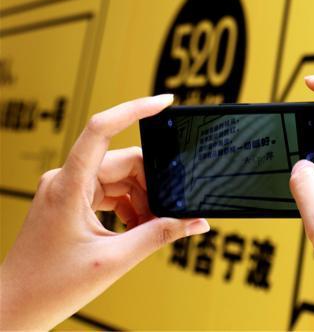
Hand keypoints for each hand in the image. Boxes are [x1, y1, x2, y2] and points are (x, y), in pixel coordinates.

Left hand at [0, 95, 209, 330]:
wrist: (15, 309)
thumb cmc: (49, 287)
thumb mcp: (114, 260)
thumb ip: (159, 235)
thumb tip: (195, 222)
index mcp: (68, 185)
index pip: (101, 129)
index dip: (134, 109)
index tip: (165, 102)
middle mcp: (65, 180)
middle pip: (123, 162)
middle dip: (152, 184)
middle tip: (172, 211)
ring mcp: (66, 190)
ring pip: (120, 178)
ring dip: (142, 199)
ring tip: (154, 228)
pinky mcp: (70, 202)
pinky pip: (110, 191)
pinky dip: (130, 206)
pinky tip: (139, 228)